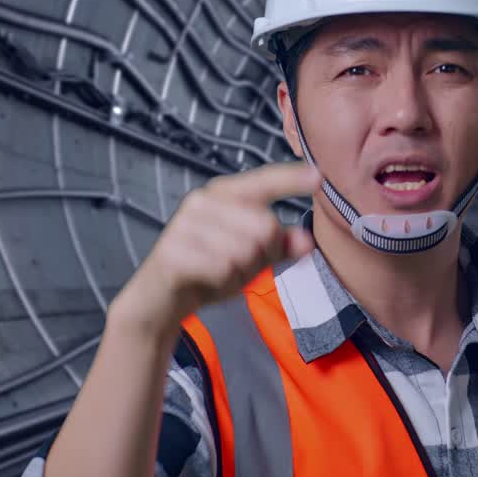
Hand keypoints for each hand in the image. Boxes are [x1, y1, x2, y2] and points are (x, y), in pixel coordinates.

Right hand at [109, 162, 320, 341]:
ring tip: (220, 273)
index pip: (264, 181)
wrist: (159, 300)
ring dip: (240, 272)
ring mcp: (185, 224)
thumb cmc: (206, 270)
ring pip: (245, 250)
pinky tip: (207, 280)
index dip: (291, 179)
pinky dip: (222, 282)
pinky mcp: (173, 251)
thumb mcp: (250, 258)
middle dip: (262, 254)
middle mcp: (202, 201)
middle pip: (265, 226)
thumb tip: (307, 241)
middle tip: (239, 265)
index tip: (318, 176)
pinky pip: (222, 268)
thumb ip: (279, 247)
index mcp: (223, 195)